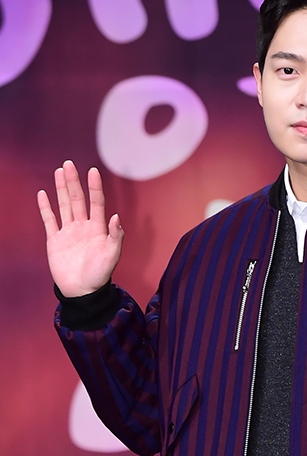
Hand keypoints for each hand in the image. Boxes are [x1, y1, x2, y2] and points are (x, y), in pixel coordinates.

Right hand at [37, 160, 123, 296]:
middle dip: (74, 182)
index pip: (96, 202)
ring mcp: (68, 232)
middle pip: (77, 199)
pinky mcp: (55, 240)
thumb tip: (115, 216)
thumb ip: (115, 236)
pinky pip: (49, 220)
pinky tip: (43, 193)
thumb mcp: (112, 255)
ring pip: (64, 205)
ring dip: (61, 189)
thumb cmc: (100, 275)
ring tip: (59, 171)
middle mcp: (83, 227)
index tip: (93, 171)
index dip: (95, 187)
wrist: (82, 291)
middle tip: (69, 164)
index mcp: (98, 229)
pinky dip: (46, 207)